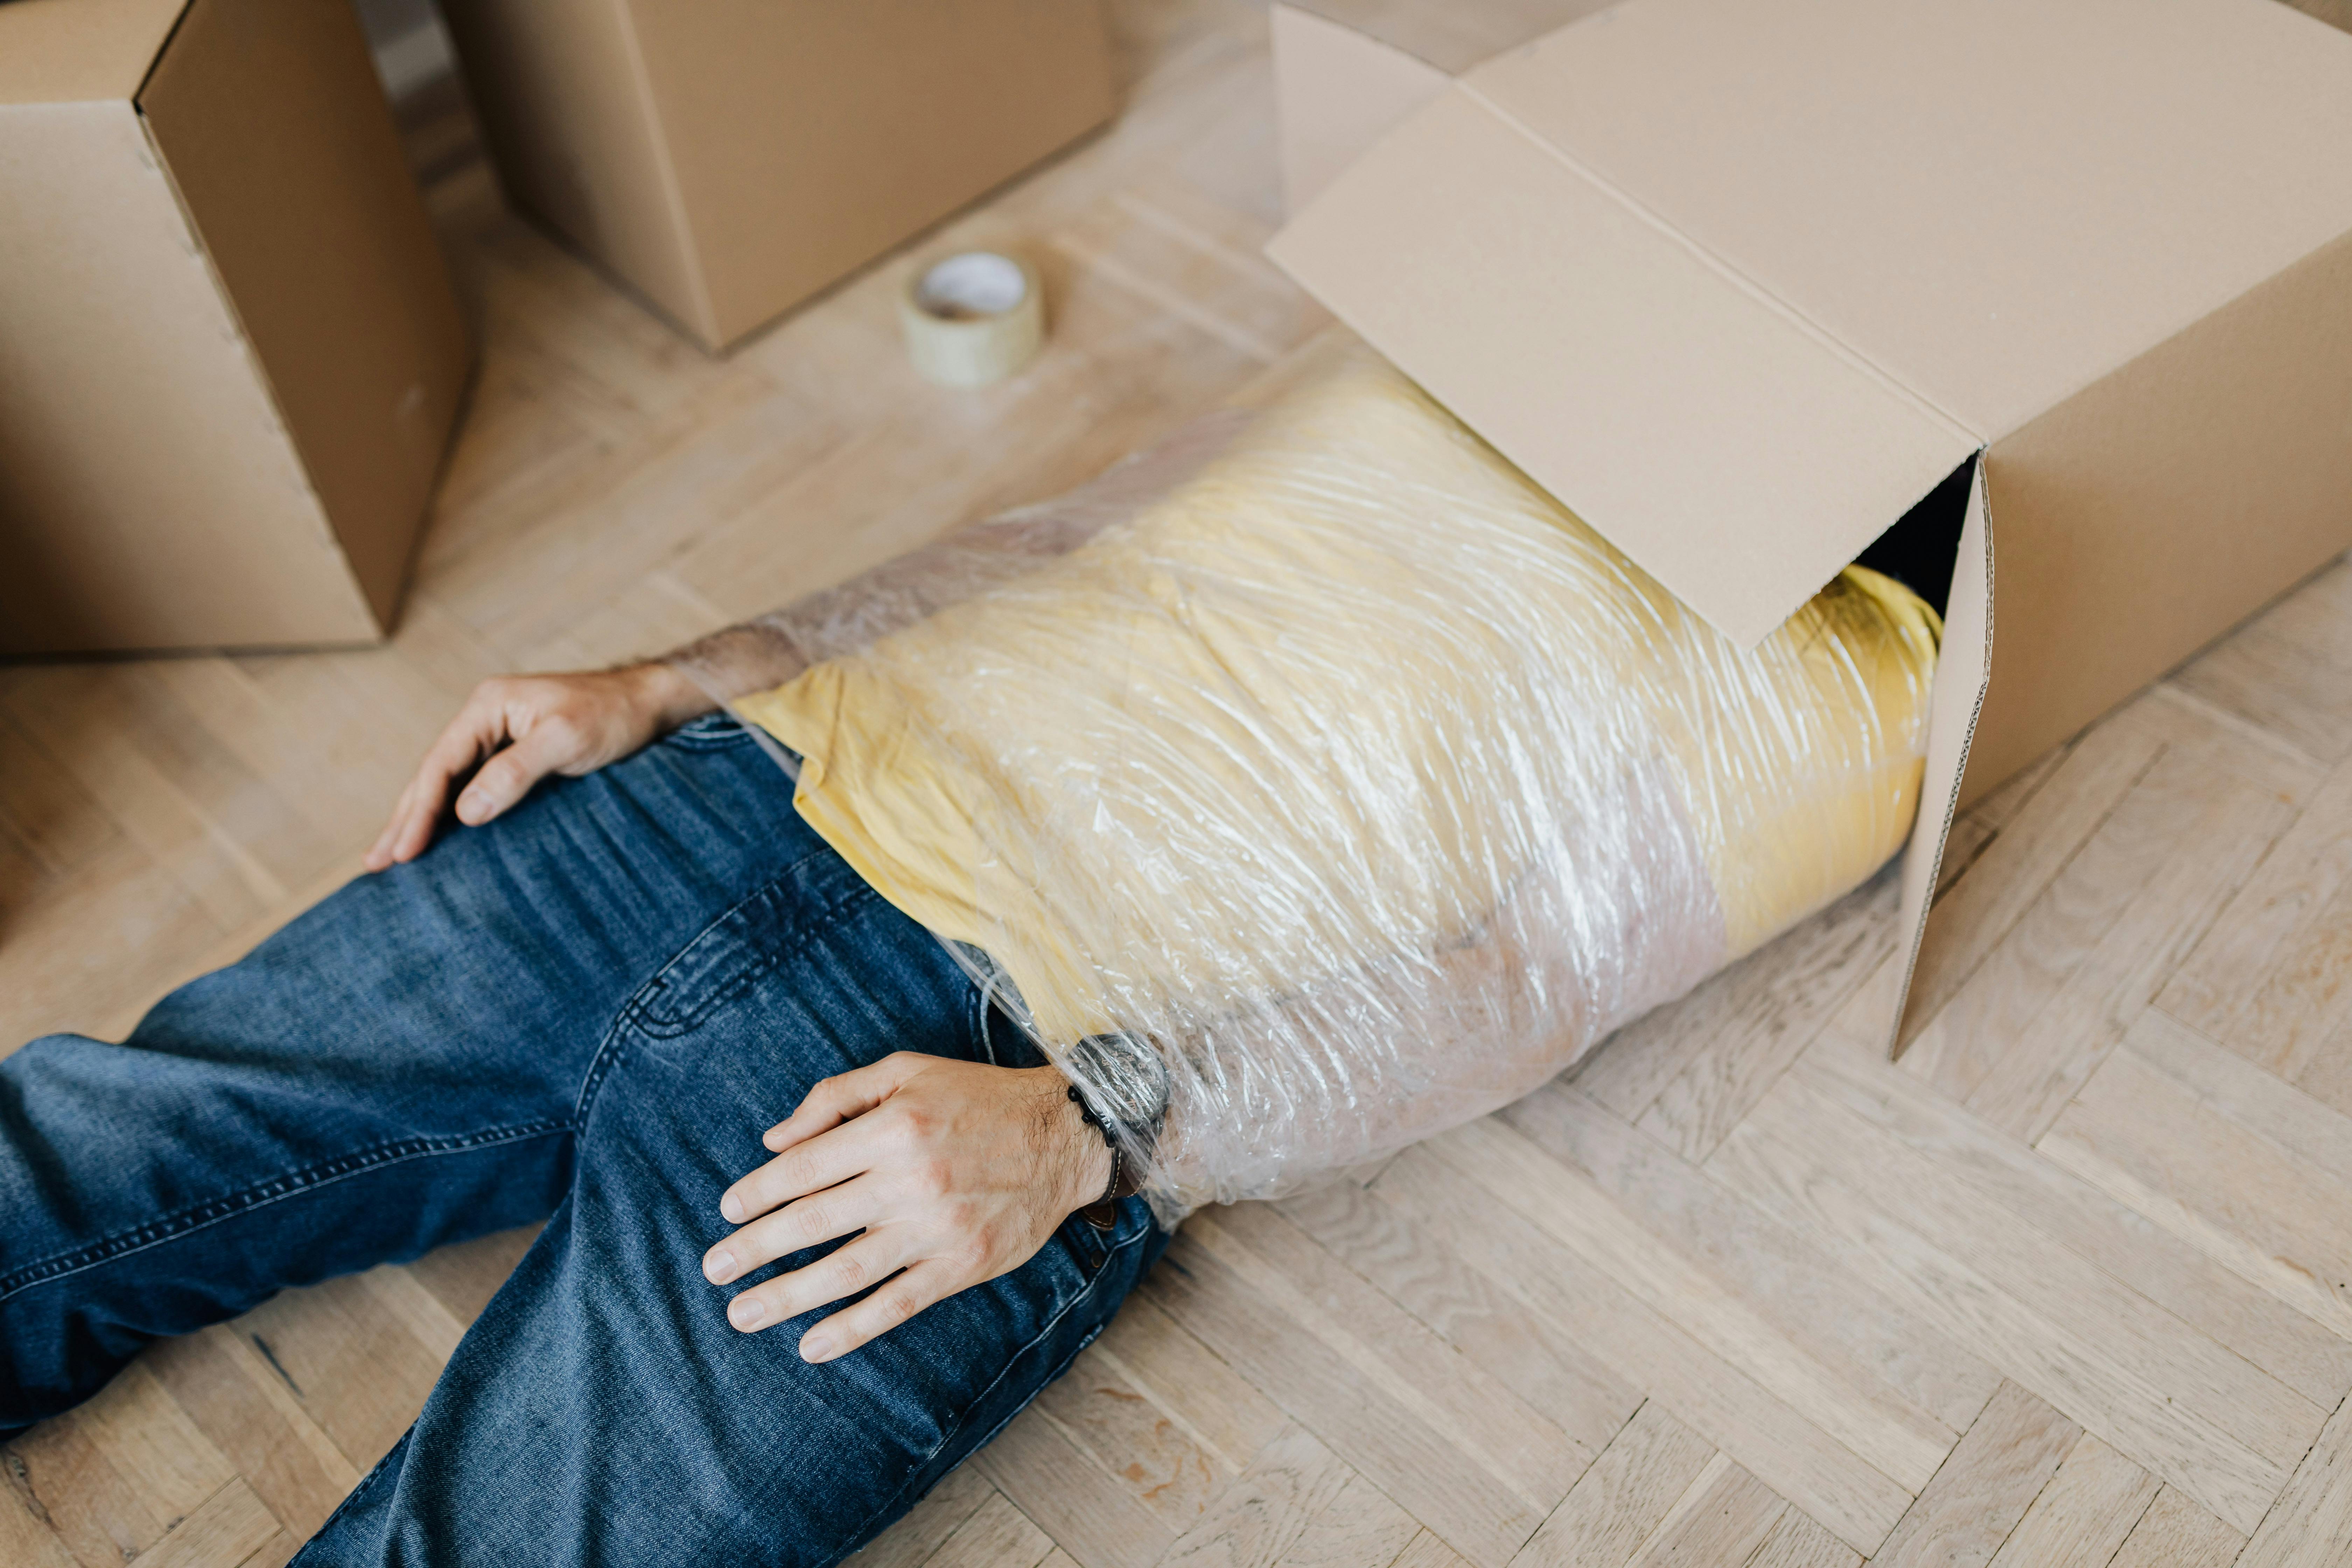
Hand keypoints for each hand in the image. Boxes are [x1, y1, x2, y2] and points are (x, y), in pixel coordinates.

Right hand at [365, 664, 713, 870]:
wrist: (647, 704)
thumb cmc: (612, 716)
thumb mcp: (566, 740)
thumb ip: (516, 772)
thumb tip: (464, 813)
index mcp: (488, 706)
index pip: (440, 764)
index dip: (419, 809)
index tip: (404, 851)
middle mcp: (484, 718)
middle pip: (433, 774)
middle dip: (403, 818)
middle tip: (375, 864)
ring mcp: (497, 736)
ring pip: (448, 783)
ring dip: (420, 819)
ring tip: (392, 858)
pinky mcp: (514, 755)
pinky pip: (472, 787)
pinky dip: (451, 813)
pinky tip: (439, 837)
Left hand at [702, 1054, 1114, 1361]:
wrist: (1066, 1134)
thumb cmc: (977, 1098)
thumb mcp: (906, 1072)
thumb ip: (835, 1097)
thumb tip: (773, 1140)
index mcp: (893, 1127)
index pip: (805, 1168)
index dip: (758, 1193)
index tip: (728, 1212)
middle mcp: (910, 1178)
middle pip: (813, 1223)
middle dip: (754, 1249)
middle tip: (713, 1268)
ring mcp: (936, 1228)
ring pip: (845, 1271)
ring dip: (786, 1296)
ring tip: (742, 1313)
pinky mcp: (961, 1264)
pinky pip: (896, 1304)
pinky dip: (851, 1329)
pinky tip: (812, 1344)